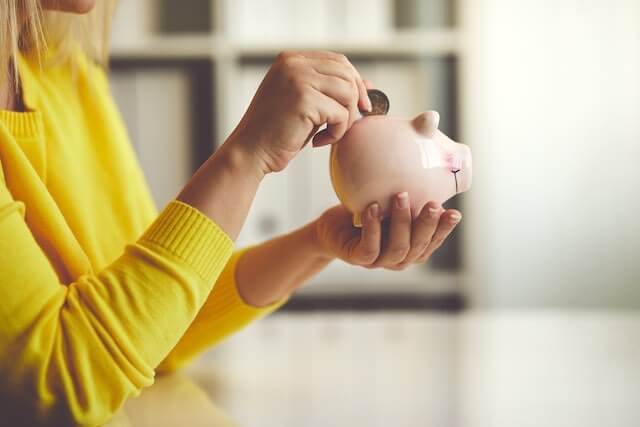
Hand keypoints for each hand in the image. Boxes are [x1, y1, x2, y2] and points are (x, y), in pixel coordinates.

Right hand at [228, 50, 371, 173]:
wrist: (250, 152)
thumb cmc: (277, 132)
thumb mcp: (306, 105)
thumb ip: (331, 91)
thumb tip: (370, 84)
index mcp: (291, 59)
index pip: (338, 60)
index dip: (355, 82)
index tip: (360, 106)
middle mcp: (293, 63)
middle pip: (347, 73)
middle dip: (355, 101)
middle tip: (345, 125)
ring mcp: (298, 78)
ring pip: (348, 92)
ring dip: (345, 119)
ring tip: (328, 134)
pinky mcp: (304, 99)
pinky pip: (341, 114)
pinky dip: (336, 133)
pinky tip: (317, 141)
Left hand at [313, 193, 461, 269]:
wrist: (333, 228)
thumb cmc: (367, 213)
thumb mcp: (391, 203)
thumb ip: (410, 197)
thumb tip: (431, 166)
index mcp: (413, 247)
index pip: (433, 241)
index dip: (445, 229)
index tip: (455, 213)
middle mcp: (400, 258)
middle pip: (418, 247)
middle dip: (427, 225)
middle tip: (433, 204)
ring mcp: (379, 261)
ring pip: (397, 248)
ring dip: (401, 222)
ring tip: (400, 196)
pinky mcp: (359, 259)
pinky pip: (369, 247)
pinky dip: (373, 227)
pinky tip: (373, 208)